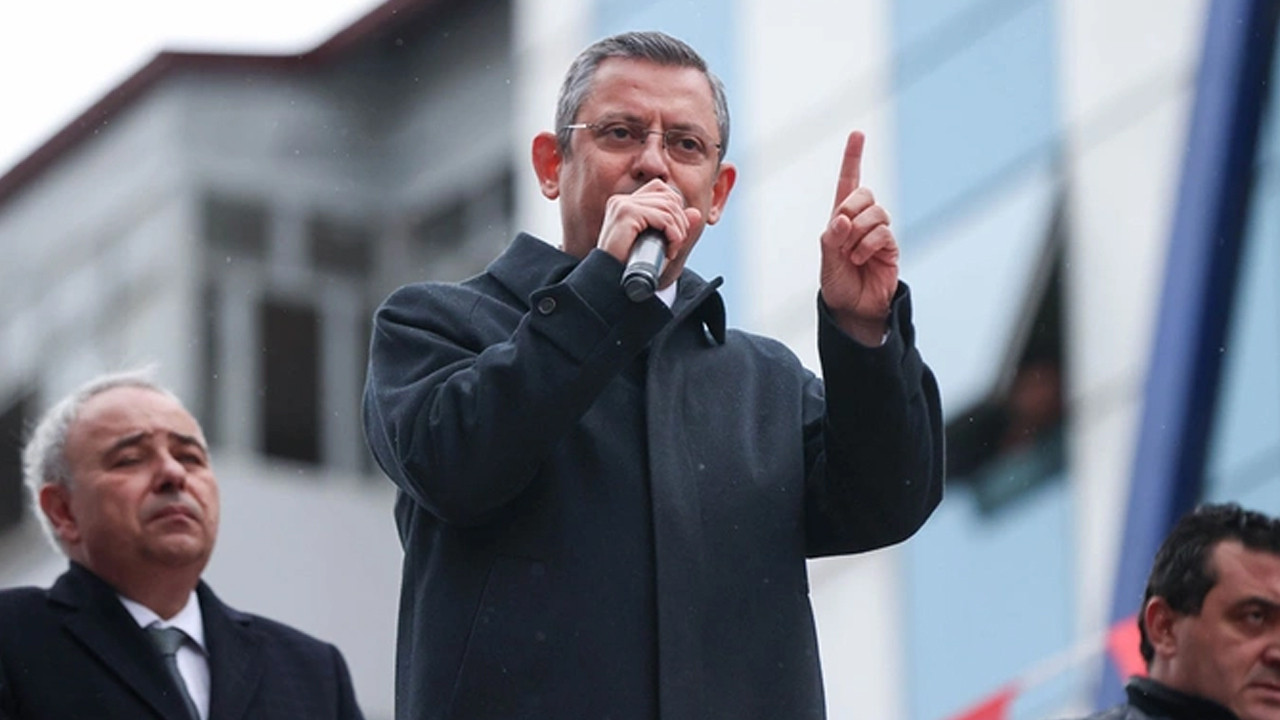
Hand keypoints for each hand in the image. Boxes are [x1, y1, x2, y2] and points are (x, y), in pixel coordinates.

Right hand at [597, 180, 701, 278]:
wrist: (609, 283)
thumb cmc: (630, 267)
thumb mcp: (657, 244)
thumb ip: (675, 228)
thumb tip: (696, 213)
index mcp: (624, 203)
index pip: (660, 188)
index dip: (675, 208)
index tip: (674, 234)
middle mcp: (622, 200)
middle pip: (668, 197)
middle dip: (681, 222)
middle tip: (675, 245)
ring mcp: (622, 205)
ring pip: (669, 207)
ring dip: (678, 231)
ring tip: (672, 250)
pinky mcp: (626, 214)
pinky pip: (663, 218)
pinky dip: (673, 235)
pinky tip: (669, 250)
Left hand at [820, 131, 898, 344]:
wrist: (853, 310)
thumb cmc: (837, 283)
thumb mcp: (826, 259)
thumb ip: (832, 237)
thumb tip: (843, 218)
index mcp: (841, 218)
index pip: (848, 183)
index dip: (853, 158)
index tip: (858, 134)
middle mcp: (862, 221)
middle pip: (864, 193)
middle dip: (850, 208)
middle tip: (841, 233)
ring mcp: (878, 233)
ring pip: (875, 212)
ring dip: (858, 233)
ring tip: (850, 255)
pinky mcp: (891, 246)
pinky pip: (882, 232)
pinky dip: (867, 244)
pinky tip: (859, 259)